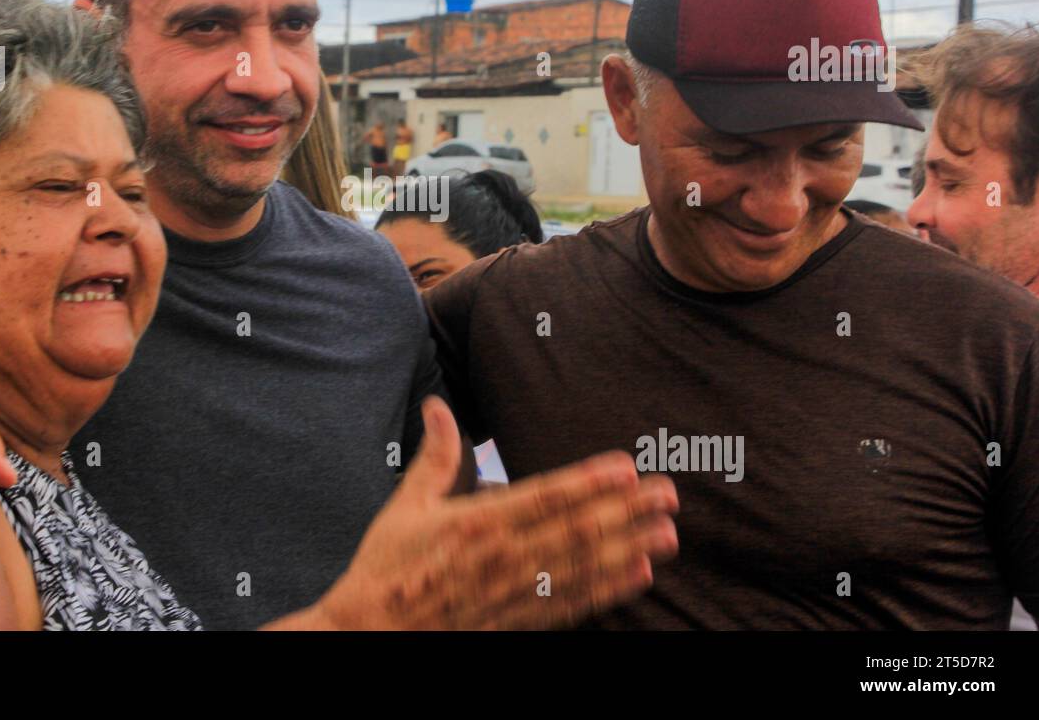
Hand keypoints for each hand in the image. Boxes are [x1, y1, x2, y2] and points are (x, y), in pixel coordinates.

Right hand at [310, 396, 677, 629]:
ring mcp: (513, 594)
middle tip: (667, 494)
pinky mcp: (517, 621)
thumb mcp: (407, 504)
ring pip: (583, 568)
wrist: (371, 633)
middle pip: (576, 532)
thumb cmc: (388, 566)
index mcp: (476, 524)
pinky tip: (639, 575)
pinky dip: (608, 590)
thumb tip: (437, 405)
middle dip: (626, 512)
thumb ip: (434, 455)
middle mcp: (502, 559)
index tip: (625, 468)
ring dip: (630, 548)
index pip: (544, 498)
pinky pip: (572, 604)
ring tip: (668, 533)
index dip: (587, 483)